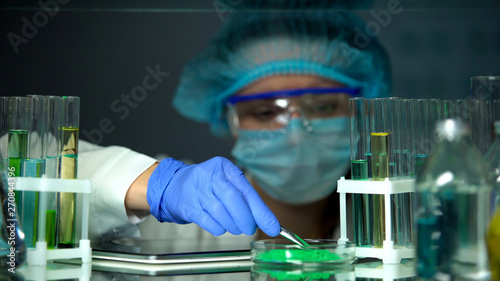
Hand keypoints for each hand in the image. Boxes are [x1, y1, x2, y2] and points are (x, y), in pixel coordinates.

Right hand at [147, 156, 279, 236]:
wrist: (174, 185)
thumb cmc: (207, 185)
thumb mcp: (227, 184)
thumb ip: (246, 200)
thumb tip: (267, 221)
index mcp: (224, 167)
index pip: (247, 190)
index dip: (261, 211)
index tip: (273, 226)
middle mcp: (209, 175)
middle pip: (233, 199)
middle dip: (245, 219)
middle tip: (250, 228)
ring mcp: (196, 189)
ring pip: (220, 212)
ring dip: (232, 225)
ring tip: (235, 227)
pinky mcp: (187, 205)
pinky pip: (208, 221)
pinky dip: (218, 228)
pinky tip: (220, 226)